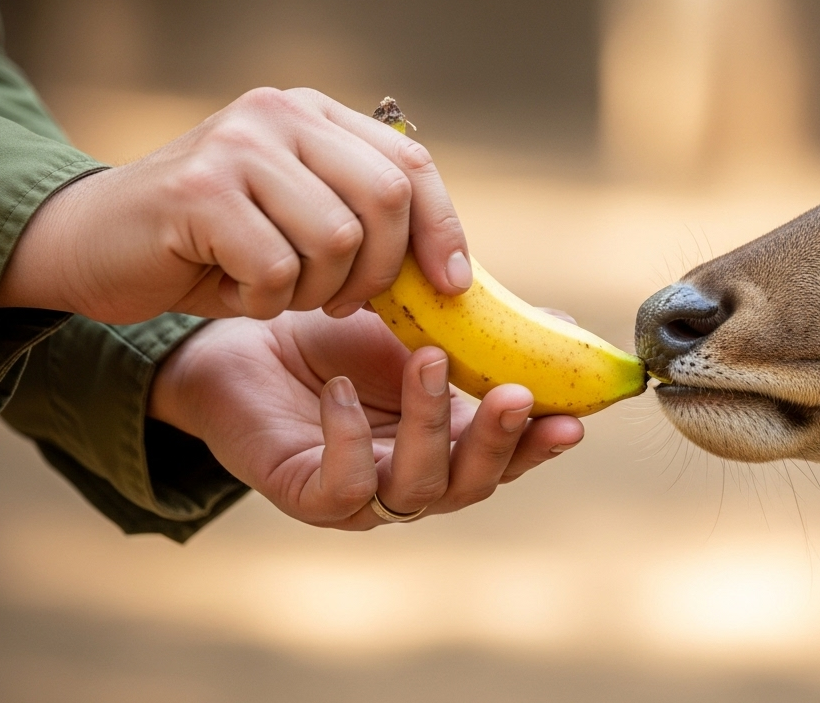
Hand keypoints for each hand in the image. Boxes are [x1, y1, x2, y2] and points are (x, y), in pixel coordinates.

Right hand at [0, 88, 471, 323]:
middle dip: (379, 271)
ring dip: (313, 290)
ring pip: (337, 238)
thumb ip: (362, 224)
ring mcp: (237, 145)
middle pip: (386, 197)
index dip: (441, 229)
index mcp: (312, 116)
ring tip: (272, 290)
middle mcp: (278, 114)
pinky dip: (263, 301)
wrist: (91, 245)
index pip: (409, 164)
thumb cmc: (207, 247)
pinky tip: (229, 288)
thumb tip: (451, 275)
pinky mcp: (199, 190)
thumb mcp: (297, 223)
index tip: (452, 286)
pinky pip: (277, 268)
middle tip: (339, 302)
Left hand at [148, 309, 584, 528]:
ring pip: (417, 486)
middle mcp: (416, 479)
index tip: (573, 419)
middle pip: (472, 484)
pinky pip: (344, 487)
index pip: (510, 456)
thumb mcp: (421, 324)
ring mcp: (365, 496)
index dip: (542, 442)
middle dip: (498, 441)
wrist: (247, 344)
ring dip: (429, 424)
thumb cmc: (337, 340)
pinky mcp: (309, 497)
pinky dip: (349, 439)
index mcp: (452, 443)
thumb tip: (561, 323)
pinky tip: (340, 392)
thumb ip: (484, 332)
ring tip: (427, 358)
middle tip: (515, 395)